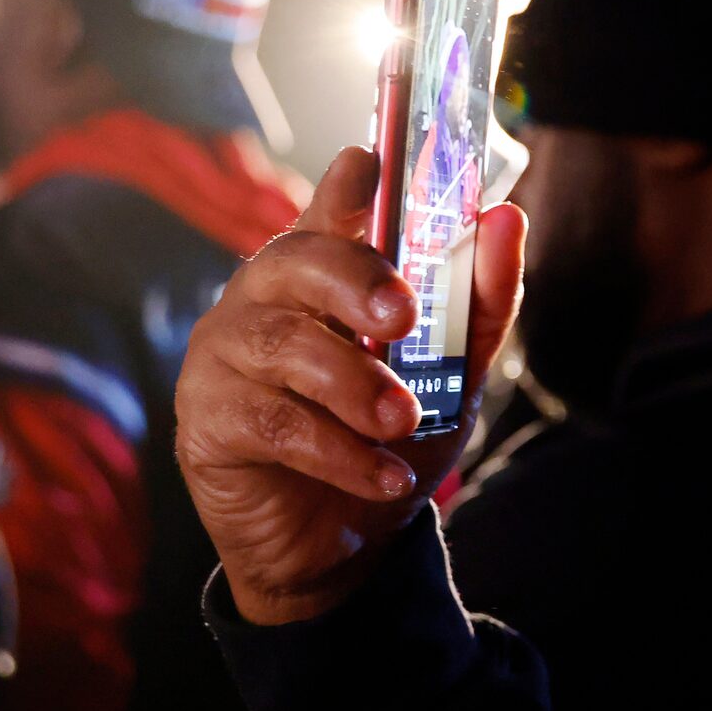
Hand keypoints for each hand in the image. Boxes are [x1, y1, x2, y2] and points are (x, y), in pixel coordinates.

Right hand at [177, 146, 524, 623]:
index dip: (345, 183)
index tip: (371, 162)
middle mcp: (264, 300)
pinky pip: (271, 421)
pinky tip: (379, 476)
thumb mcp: (450, 376)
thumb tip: (505, 220)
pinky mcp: (206, 420)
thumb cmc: (385, 442)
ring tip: (401, 422)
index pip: (327, 210)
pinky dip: (337, 451)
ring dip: (354, 385)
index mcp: (321, 277)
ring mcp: (225, 356)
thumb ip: (478, 304)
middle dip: (355, 280)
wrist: (343, 548)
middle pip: (296, 261)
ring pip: (284, 345)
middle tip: (403, 318)